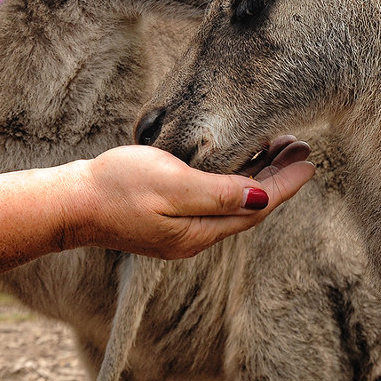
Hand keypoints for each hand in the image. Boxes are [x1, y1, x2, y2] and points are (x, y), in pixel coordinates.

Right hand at [66, 141, 315, 258]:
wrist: (69, 201)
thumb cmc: (116, 187)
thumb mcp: (171, 185)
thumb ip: (218, 193)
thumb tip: (262, 198)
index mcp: (201, 232)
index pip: (258, 207)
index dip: (286, 183)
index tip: (310, 160)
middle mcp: (198, 235)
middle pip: (252, 205)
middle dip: (280, 176)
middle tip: (302, 144)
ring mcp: (185, 227)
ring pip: (237, 200)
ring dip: (261, 173)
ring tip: (283, 144)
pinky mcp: (172, 215)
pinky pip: (218, 197)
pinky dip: (238, 175)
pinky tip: (245, 157)